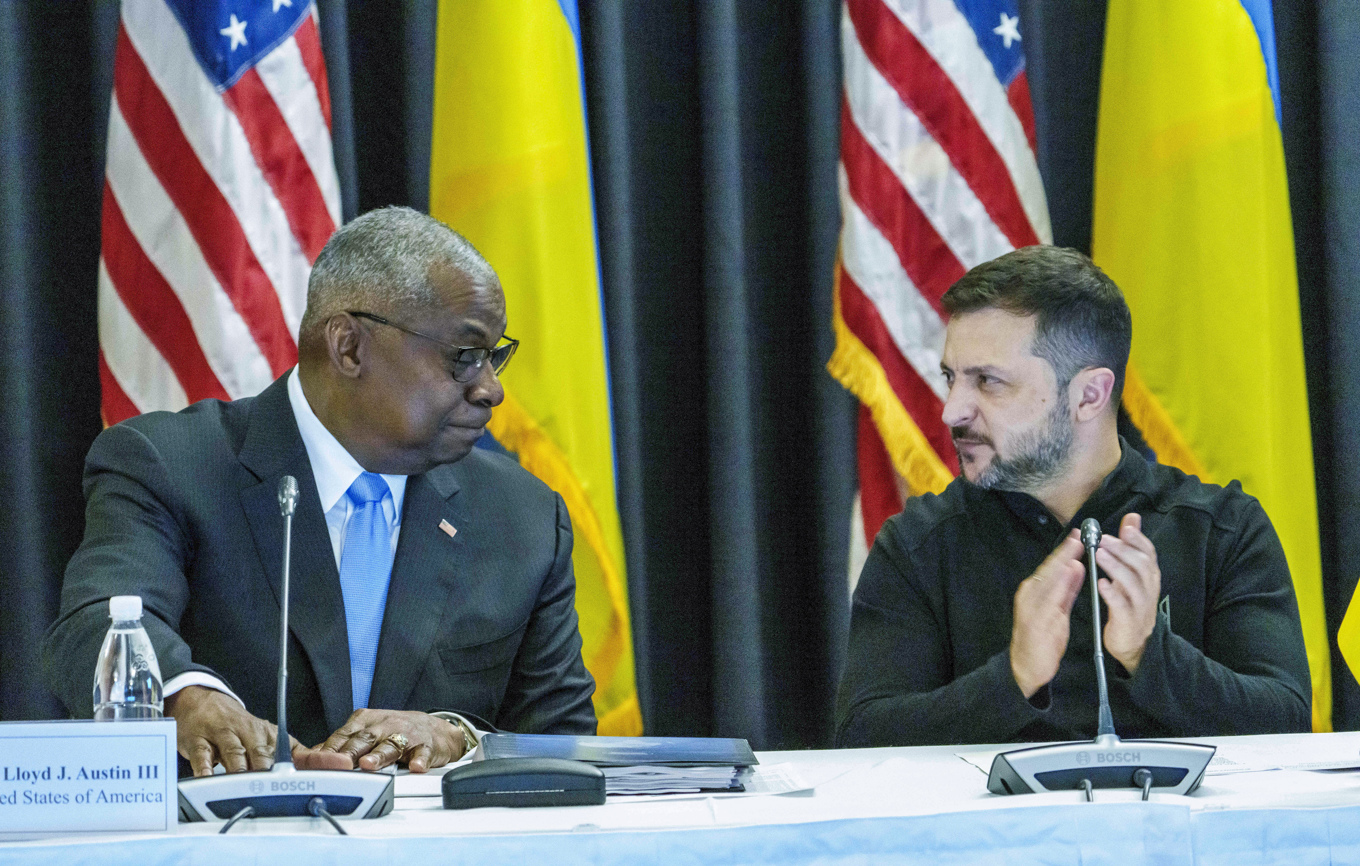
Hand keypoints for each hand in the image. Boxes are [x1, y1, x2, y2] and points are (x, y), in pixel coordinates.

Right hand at [166, 685, 350, 775]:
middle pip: (260, 753)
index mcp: (266, 733)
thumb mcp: (265, 734)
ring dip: (239, 770)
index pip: (282, 751)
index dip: (289, 767)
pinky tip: (207, 779)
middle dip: (266, 771)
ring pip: (234, 753)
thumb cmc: (238, 725)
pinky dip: (205, 769)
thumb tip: (320, 767)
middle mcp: (247, 733)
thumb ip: (291, 752)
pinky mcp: (199, 741)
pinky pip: (202, 756)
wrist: (204, 701)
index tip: (295, 781)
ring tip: (242, 787)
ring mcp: (223, 735)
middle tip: (269, 790)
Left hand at [316, 709, 469, 772]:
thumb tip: (311, 758)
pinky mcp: (426, 746)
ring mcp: (405, 735)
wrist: (434, 728)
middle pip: (363, 739)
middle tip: (336, 766)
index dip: (328, 751)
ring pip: (390, 745)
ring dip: (378, 755)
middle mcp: (384, 726)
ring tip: (368, 765)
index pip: (342, 736)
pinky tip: (416, 766)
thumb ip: (341, 744)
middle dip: (348, 753)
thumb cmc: (395, 731)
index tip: (314, 764)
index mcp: (365, 721)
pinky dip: (419, 760)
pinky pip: (422, 753)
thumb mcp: (366, 731)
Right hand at [1010, 530, 1086, 698]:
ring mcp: (1033, 607)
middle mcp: (1030, 596)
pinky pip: (1052, 597)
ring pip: (1049, 579)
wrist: (1026, 667)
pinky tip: (1071, 572)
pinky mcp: (1038, 620)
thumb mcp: (1056, 611)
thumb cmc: (1041, 639)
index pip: (1050, 568)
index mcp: (1033, 592)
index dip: (1063, 551)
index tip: (1076, 536)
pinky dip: (1062, 583)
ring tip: (1076, 547)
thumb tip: (1076, 566)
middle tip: (1079, 535)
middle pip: (1049, 569)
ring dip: (1063, 561)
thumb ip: (1065, 589)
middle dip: (1064, 551)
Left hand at [1096, 513, 1160, 674]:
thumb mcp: (1131, 574)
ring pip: (1133, 584)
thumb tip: (1132, 519)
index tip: (1126, 526)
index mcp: (1149, 577)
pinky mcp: (1129, 621)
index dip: (1138, 539)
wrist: (1134, 643)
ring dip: (1115, 567)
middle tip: (1103, 539)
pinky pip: (1122, 606)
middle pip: (1141, 565)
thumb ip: (1131, 547)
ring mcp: (1141, 606)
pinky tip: (1101, 583)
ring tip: (1099, 554)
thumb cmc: (1129, 604)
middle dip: (1123, 550)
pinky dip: (1112, 593)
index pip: (1148, 553)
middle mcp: (1148, 589)